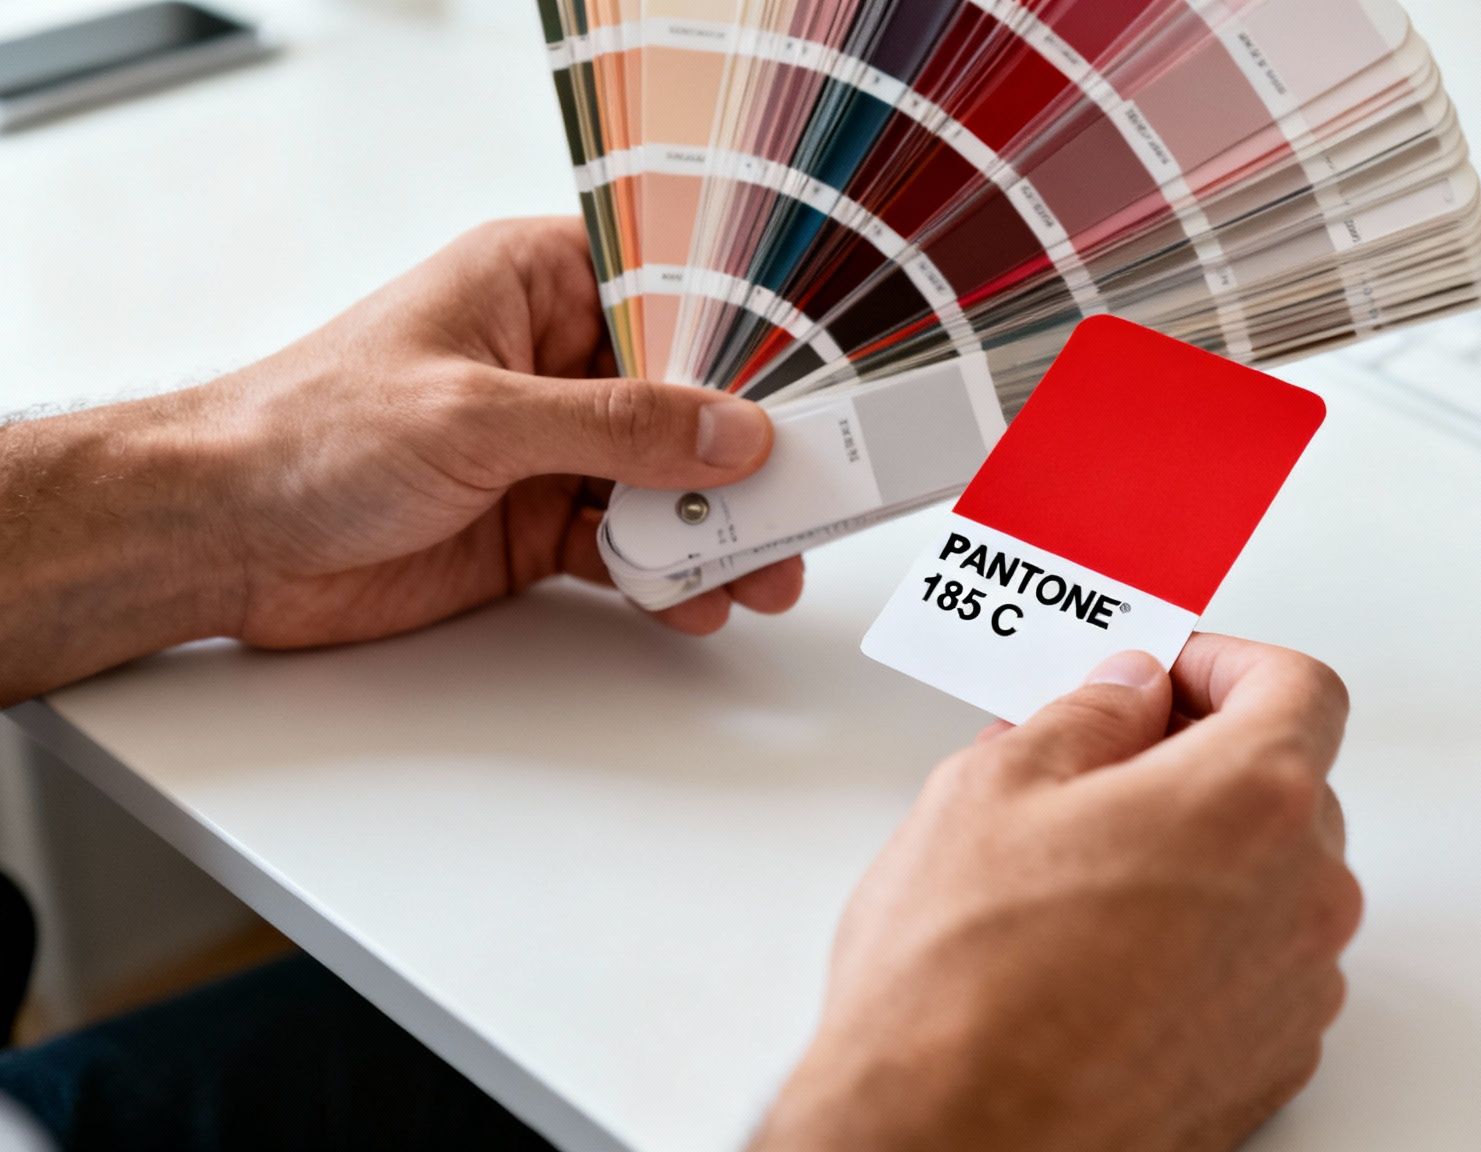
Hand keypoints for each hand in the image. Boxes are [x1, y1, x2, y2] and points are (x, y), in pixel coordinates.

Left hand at [0, 218, 802, 702]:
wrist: (216, 537)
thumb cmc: (304, 431)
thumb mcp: (480, 415)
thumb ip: (618, 427)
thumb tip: (729, 432)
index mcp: (533, 283)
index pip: (674, 299)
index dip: (749, 345)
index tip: (813, 393)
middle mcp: (550, 362)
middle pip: (685, 403)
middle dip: (746, 457)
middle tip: (809, 501)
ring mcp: (546, 449)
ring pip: (665, 484)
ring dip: (717, 529)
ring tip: (770, 569)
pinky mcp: (532, 524)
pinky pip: (626, 547)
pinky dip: (667, 576)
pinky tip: (700, 598)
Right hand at [754, 635, 1360, 1151]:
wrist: (957, 1143)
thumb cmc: (964, 986)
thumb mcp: (992, 788)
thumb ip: (1086, 715)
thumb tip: (1123, 693)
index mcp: (1251, 800)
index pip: (1298, 686)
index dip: (1226, 663)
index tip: (1168, 672)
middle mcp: (1303, 895)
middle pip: (1288, 783)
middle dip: (1202, 758)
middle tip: (1102, 765)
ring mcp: (1295, 991)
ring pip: (1273, 880)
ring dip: (1203, 854)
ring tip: (1084, 873)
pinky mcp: (1271, 1065)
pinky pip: (1257, 967)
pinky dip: (1204, 942)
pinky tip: (1107, 954)